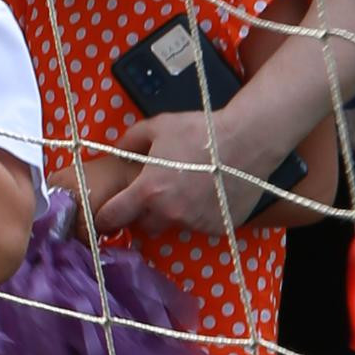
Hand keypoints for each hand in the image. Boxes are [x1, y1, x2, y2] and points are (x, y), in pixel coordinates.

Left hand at [92, 108, 243, 238]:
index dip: (106, 216)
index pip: (113, 216)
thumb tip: (115, 152)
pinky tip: (208, 193)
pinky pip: (200, 225)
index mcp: (148, 191)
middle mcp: (169, 213)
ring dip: (174, 213)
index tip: (107, 213)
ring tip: (187, 189)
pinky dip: (200, 214)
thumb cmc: (200, 131)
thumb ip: (130, 141)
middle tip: (156, 193)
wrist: (248, 140)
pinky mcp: (217, 227)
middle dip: (144, 213)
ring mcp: (195, 223)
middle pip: (144, 225)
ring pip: (173, 225)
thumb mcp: (159, 127)